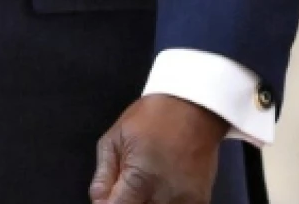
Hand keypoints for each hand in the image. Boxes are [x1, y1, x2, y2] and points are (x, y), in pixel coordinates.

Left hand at [88, 95, 227, 203]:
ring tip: (149, 183)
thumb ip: (102, 177)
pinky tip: (165, 186)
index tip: (111, 196)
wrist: (194, 105)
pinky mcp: (200, 200)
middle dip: (130, 201)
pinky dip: (167, 201)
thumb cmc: (152, 117)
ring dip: (148, 202)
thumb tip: (99, 203)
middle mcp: (164, 197)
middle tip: (130, 186)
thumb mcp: (114, 139)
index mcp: (139, 182)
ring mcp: (185, 201)